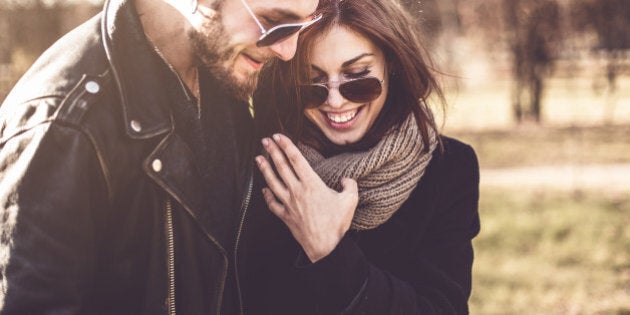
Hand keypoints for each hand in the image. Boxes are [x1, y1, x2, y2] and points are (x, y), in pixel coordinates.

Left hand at [256, 134, 358, 261]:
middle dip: (272, 151)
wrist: (325, 246)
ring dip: (264, 168)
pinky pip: (272, 203)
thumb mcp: (350, 201)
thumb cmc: (336, 224)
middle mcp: (297, 191)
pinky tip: (263, 189)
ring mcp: (288, 203)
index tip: (279, 136)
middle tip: (265, 140)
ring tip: (258, 158)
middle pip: (281, 166)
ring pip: (272, 182)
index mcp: (311, 184)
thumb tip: (346, 180)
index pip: (296, 159)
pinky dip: (266, 195)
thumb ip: (350, 185)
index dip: (286, 145)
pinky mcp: (285, 216)